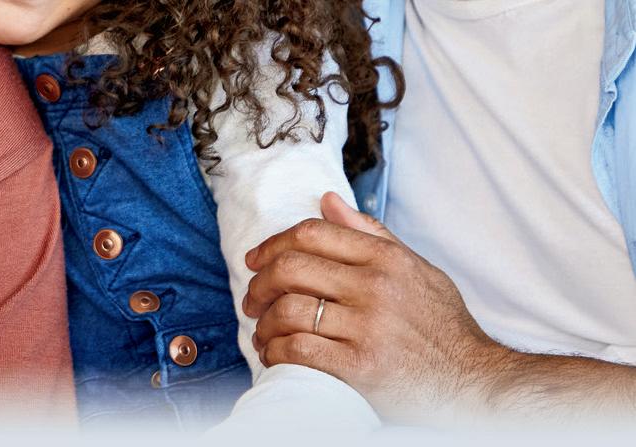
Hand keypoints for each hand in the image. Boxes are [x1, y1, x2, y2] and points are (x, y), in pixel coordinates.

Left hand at [242, 192, 510, 424]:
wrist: (472, 380)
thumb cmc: (441, 325)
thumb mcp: (416, 269)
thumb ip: (370, 234)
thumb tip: (327, 200)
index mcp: (387, 259)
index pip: (311, 233)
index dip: (271, 245)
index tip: (255, 261)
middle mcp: (377, 287)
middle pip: (290, 269)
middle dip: (259, 284)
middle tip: (252, 300)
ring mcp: (368, 327)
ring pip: (287, 310)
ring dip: (263, 323)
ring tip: (262, 333)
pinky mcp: (360, 366)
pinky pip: (297, 349)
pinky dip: (276, 352)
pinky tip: (276, 355)